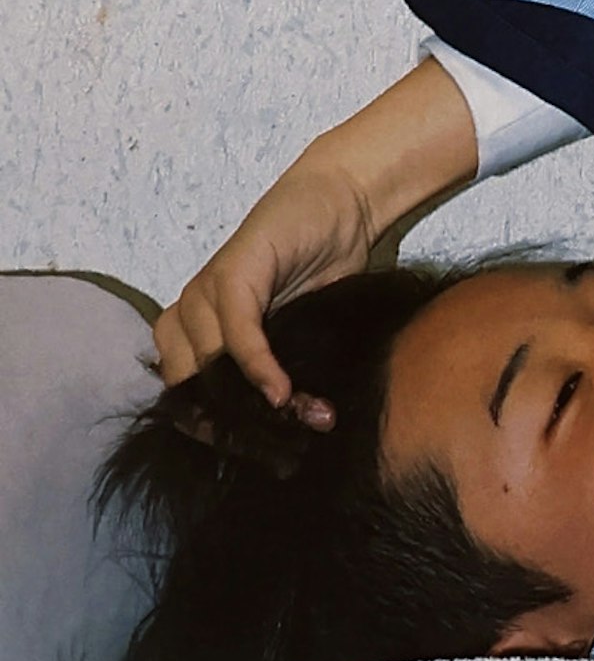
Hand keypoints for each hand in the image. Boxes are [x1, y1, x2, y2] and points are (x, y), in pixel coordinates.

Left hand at [150, 59, 480, 415]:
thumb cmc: (319, 273)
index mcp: (192, 334)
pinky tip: (283, 392)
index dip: (214, 433)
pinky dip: (258, 367)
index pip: (182, 400)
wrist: (343, 203)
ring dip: (254, 403)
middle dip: (236, 425)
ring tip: (298, 419)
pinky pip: (236, 333)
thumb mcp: (293, 336)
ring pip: (210, 367)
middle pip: (191, 389)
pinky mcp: (232, 272)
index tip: (256, 457)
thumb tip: (279, 440)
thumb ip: (276, 378)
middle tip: (281, 447)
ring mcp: (205, 291)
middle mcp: (189, 314)